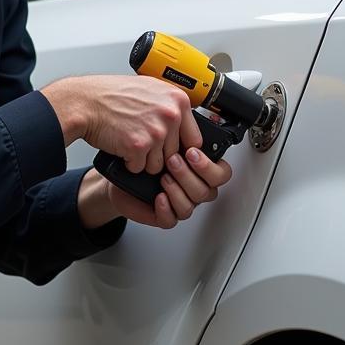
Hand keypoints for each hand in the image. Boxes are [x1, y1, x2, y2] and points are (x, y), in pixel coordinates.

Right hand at [42, 74, 202, 174]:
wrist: (85, 102)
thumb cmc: (112, 95)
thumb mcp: (150, 89)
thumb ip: (171, 105)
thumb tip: (186, 122)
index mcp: (178, 100)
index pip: (195, 138)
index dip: (181, 147)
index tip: (172, 149)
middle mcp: (171, 115)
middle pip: (176, 154)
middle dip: (158, 154)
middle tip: (142, 141)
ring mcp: (156, 131)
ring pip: (158, 165)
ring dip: (143, 160)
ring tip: (130, 141)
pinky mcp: (139, 146)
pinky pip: (140, 167)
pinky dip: (129, 162)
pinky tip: (121, 145)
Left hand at [107, 146, 232, 228]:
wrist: (122, 172)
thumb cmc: (146, 155)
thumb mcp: (167, 139)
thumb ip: (184, 135)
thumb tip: (192, 124)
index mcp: (200, 170)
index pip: (221, 174)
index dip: (210, 166)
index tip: (191, 152)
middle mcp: (193, 187)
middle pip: (208, 191)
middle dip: (189, 175)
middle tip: (173, 160)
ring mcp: (181, 202)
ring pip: (192, 205)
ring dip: (178, 190)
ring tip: (163, 177)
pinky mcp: (165, 215)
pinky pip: (172, 219)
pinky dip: (166, 208)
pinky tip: (159, 197)